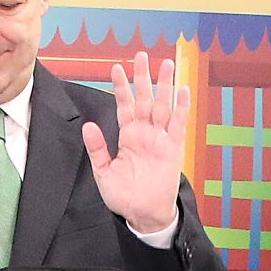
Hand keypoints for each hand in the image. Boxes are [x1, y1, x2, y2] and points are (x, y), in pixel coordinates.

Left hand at [82, 52, 190, 234]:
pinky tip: (183, 90)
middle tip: (141, 55)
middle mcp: (144, 134)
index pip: (125, 106)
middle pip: (144, 99)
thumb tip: (88, 126)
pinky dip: (181, 108)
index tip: (116, 68)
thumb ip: (98, 149)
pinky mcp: (173, 149)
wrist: (143, 215)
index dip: (121, 87)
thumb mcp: (104, 172)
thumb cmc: (123, 196)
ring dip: (164, 86)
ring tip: (166, 64)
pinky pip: (178, 125)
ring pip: (162, 106)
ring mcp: (160, 139)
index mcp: (128, 137)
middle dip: (143, 77)